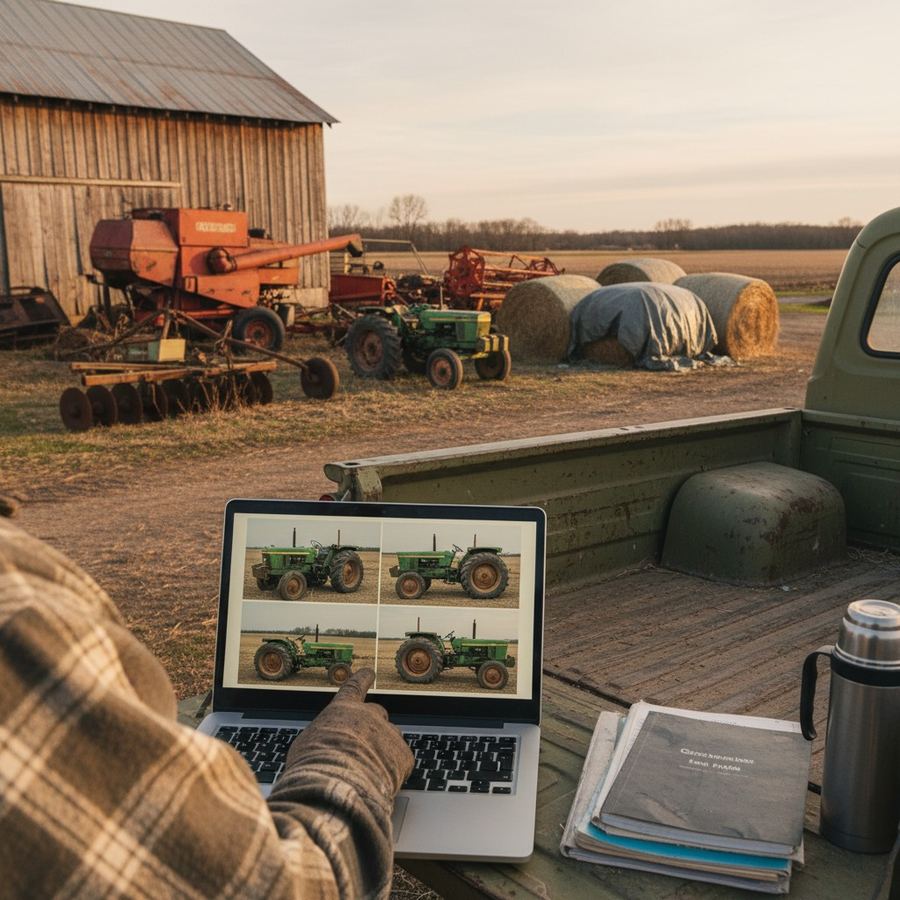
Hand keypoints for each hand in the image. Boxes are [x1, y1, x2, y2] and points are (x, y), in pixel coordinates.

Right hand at [285, 668, 412, 794]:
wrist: (336, 787)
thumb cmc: (313, 767)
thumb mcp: (308, 744)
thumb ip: (324, 736)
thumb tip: (327, 744)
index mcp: (343, 709)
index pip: (354, 687)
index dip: (362, 679)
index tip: (369, 672)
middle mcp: (368, 715)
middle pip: (377, 714)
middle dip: (373, 727)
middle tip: (365, 747)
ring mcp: (388, 733)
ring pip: (390, 738)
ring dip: (383, 751)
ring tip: (367, 772)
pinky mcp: (403, 755)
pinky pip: (401, 762)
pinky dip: (393, 772)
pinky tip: (378, 783)